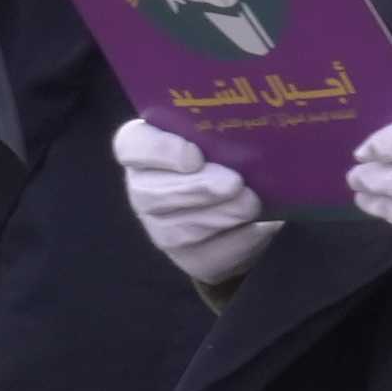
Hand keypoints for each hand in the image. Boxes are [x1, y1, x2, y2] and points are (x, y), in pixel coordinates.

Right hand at [111, 117, 278, 287]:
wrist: (239, 201)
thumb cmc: (222, 155)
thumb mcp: (219, 136)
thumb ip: (221, 133)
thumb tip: (244, 134)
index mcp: (143, 149)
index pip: (132, 146)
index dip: (160, 152)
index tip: (194, 156)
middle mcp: (143, 189)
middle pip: (154, 194)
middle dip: (198, 189)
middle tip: (235, 183)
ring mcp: (160, 228)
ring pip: (179, 230)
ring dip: (220, 216)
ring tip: (251, 205)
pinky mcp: (188, 257)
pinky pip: (206, 255)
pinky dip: (237, 240)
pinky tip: (260, 226)